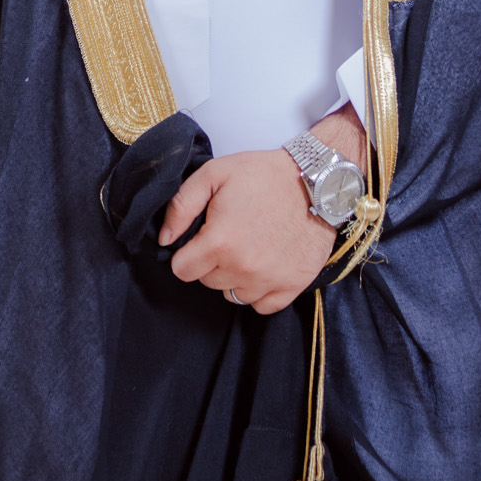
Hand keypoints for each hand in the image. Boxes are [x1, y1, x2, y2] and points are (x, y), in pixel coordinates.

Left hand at [159, 106, 368, 316]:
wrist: (316, 181)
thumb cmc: (264, 175)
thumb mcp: (214, 174)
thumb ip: (181, 206)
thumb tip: (164, 239)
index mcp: (220, 242)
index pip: (182, 270)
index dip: (186, 253)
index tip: (201, 239)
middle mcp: (243, 268)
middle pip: (207, 282)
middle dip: (212, 262)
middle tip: (230, 235)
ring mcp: (270, 280)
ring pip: (233, 295)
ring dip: (235, 277)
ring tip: (249, 248)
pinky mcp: (292, 285)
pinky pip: (262, 306)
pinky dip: (259, 291)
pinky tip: (264, 266)